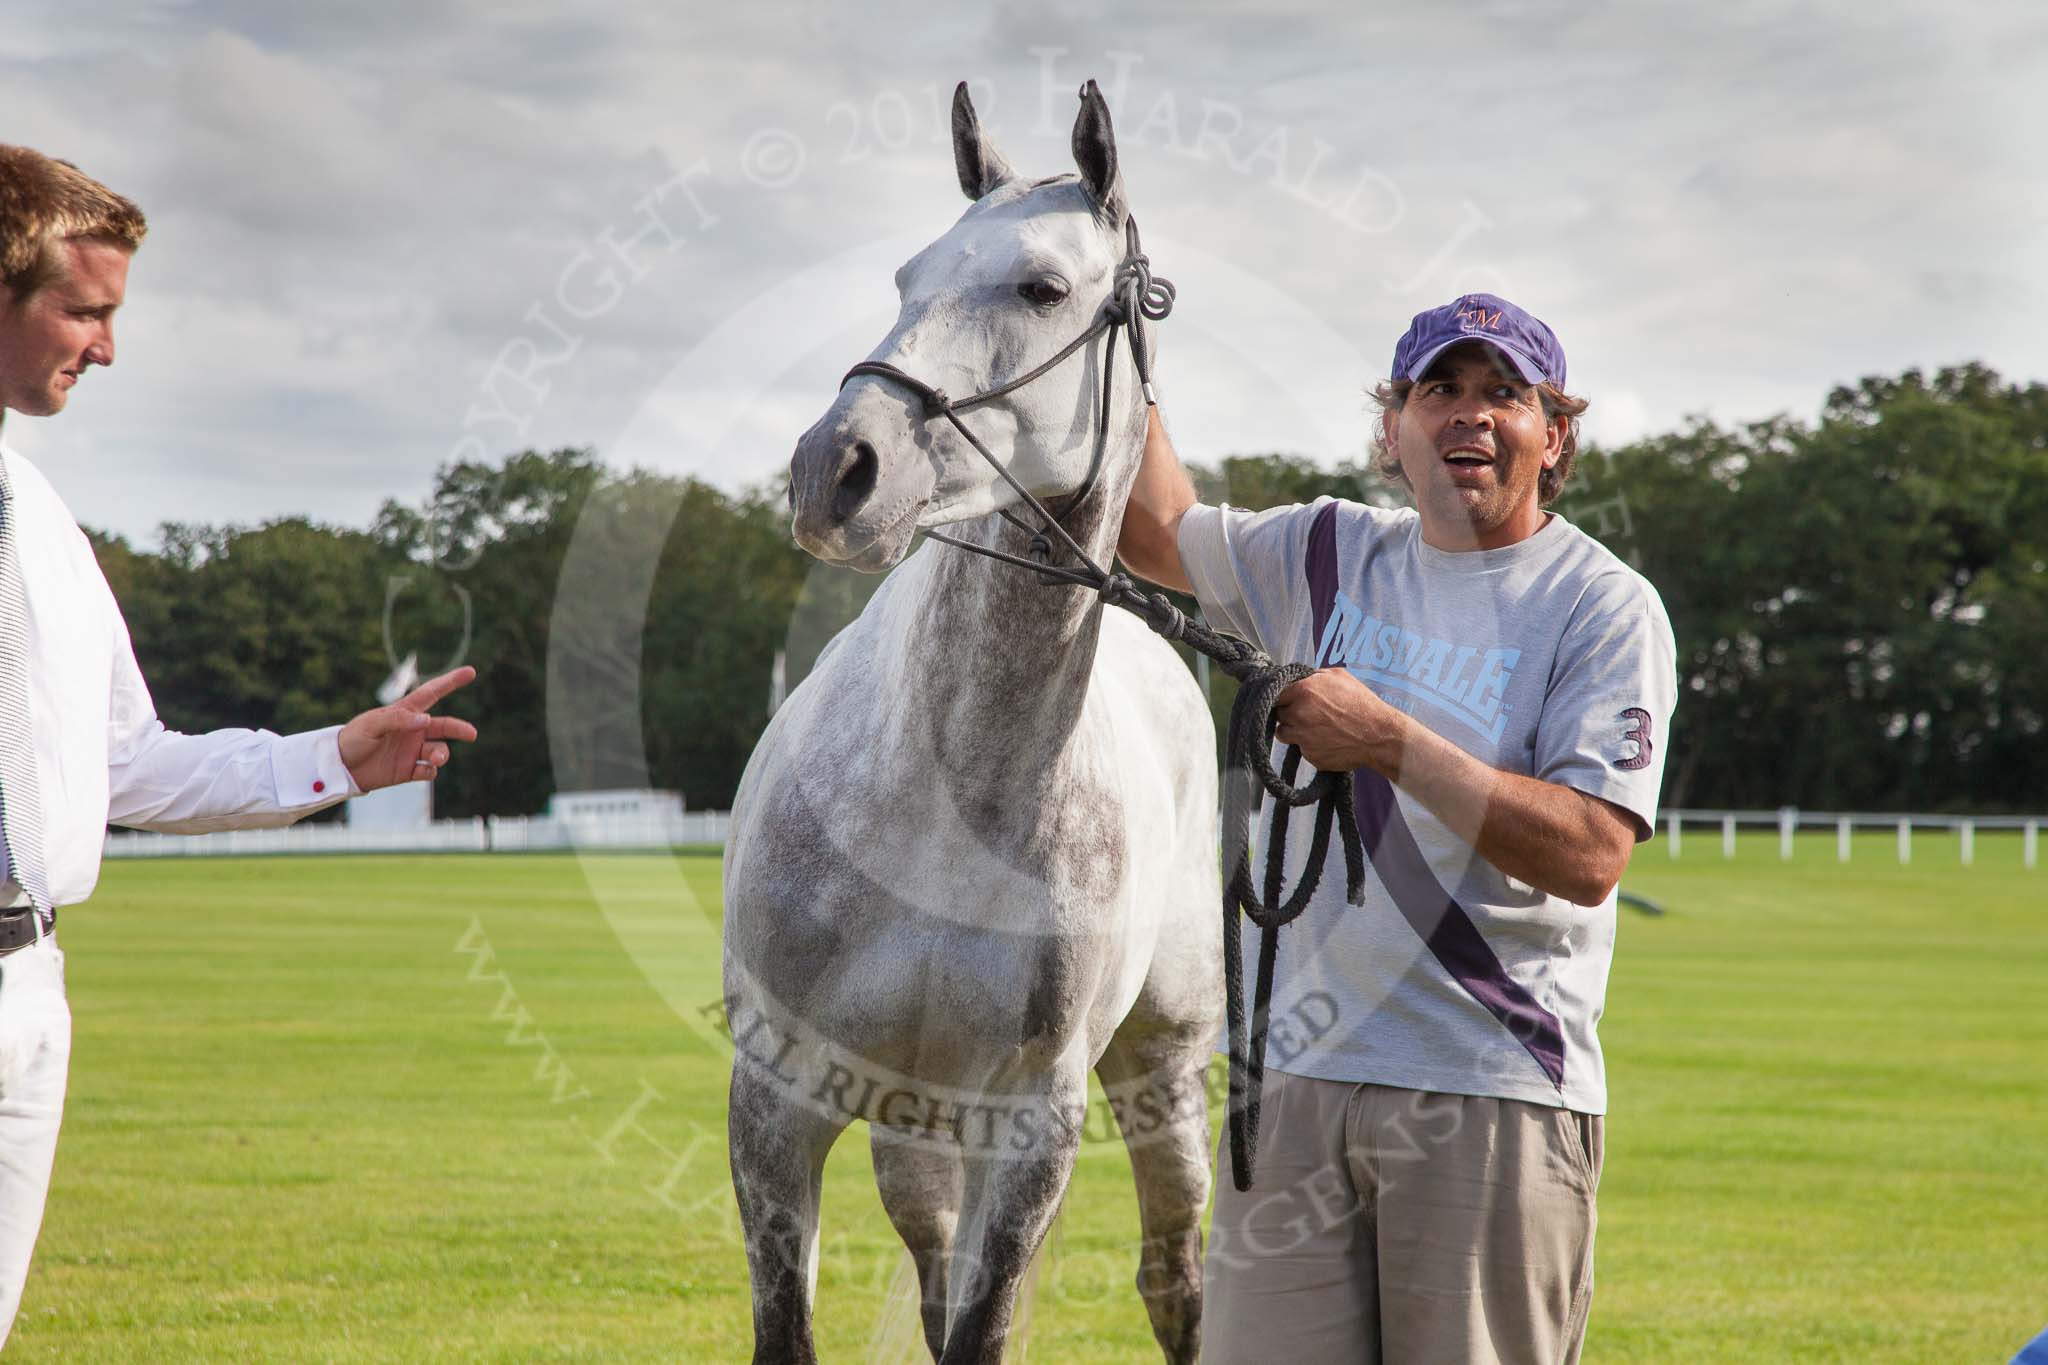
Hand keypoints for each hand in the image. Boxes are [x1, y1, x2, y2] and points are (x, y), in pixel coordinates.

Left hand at [338, 666, 479, 792]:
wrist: (339, 768)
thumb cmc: (352, 739)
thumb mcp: (371, 724)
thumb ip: (398, 720)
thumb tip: (427, 720)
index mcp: (405, 713)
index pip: (432, 693)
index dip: (451, 681)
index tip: (471, 672)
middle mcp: (413, 730)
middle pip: (444, 726)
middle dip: (459, 729)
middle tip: (472, 734)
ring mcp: (412, 751)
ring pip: (439, 750)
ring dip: (442, 754)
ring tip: (435, 759)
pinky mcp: (409, 770)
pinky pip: (428, 771)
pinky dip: (430, 771)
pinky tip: (421, 771)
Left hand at [1271, 667, 1397, 773]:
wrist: (1378, 735)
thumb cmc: (1361, 703)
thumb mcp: (1339, 676)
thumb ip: (1314, 676)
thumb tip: (1300, 679)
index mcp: (1303, 692)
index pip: (1275, 695)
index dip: (1281, 698)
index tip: (1286, 700)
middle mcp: (1298, 715)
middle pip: (1278, 715)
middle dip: (1288, 714)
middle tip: (1304, 714)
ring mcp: (1303, 738)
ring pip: (1284, 734)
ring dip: (1293, 731)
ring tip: (1313, 727)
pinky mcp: (1311, 756)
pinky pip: (1302, 749)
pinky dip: (1310, 745)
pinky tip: (1326, 740)